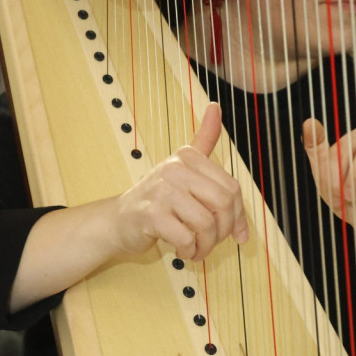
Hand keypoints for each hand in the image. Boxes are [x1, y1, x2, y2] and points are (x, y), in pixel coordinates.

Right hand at [114, 103, 249, 260]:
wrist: (117, 221)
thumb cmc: (157, 198)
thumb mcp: (182, 167)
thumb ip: (203, 140)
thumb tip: (215, 105)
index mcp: (188, 157)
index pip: (232, 188)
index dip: (238, 216)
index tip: (235, 233)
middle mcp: (175, 168)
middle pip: (223, 204)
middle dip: (223, 232)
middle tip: (212, 242)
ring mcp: (162, 190)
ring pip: (206, 224)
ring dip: (205, 245)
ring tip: (196, 249)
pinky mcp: (151, 215)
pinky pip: (186, 238)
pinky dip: (188, 250)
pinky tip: (181, 250)